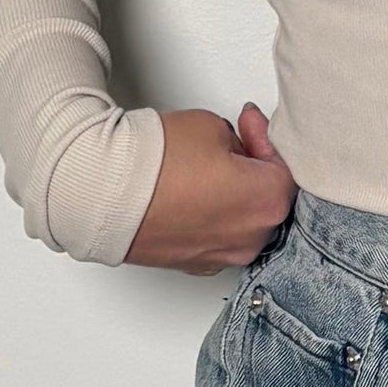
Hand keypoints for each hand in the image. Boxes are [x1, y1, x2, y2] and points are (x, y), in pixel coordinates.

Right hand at [124, 103, 295, 275]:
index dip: (267, 138)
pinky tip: (190, 194)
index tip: (248, 122)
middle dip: (252, 167)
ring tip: (205, 167)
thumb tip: (235, 149)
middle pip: (266, 198)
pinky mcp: (192, 264)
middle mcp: (250, 239)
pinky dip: (208, 215)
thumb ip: (238, 139)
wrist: (102, 192)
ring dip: (231, 194)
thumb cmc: (155, 163)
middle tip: (234, 140)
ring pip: (240, 220)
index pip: (285, 166)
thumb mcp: (213, 126)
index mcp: (268, 203)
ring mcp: (220, 257)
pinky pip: (213, 236)